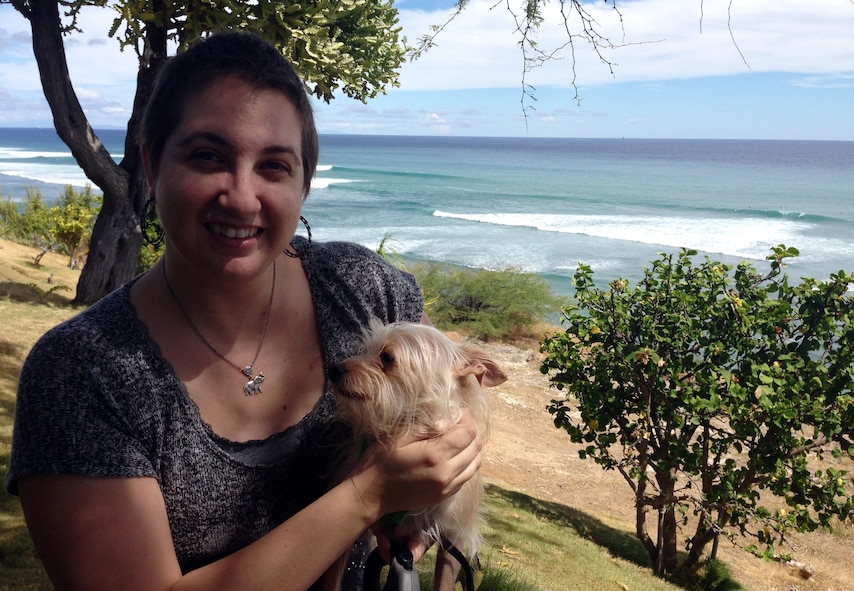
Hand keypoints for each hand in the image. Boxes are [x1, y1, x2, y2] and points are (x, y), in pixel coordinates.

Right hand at [349, 409, 481, 521]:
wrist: (371, 495)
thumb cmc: (381, 461)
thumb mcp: (400, 437)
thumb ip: (426, 428)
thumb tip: (447, 420)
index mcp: (436, 455)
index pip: (468, 433)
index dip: (468, 418)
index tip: (461, 410)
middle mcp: (446, 472)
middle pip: (476, 448)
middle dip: (474, 430)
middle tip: (464, 421)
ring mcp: (447, 487)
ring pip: (475, 465)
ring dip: (474, 448)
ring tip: (464, 437)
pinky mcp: (444, 496)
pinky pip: (466, 478)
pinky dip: (468, 464)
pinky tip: (458, 456)